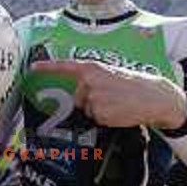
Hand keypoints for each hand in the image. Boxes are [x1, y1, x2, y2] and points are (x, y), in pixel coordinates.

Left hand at [32, 60, 186, 128]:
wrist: (154, 96)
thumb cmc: (134, 84)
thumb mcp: (112, 74)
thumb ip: (93, 80)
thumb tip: (81, 95)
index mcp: (92, 68)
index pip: (65, 66)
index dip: (47, 67)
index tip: (32, 66)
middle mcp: (89, 82)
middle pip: (79, 97)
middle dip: (91, 100)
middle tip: (113, 96)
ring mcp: (93, 98)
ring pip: (88, 110)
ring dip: (101, 109)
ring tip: (119, 103)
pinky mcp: (100, 113)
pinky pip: (97, 119)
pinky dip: (107, 118)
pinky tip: (120, 111)